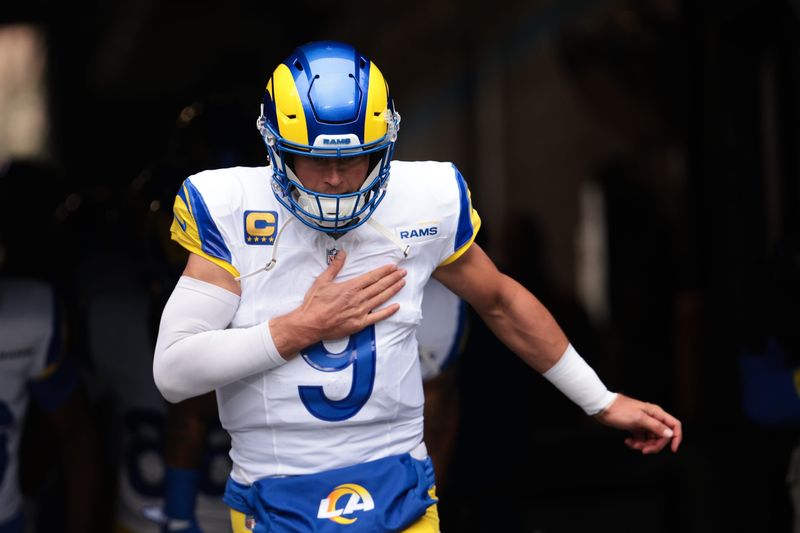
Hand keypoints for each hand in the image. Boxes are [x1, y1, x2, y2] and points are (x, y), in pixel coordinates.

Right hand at [272, 250, 406, 353]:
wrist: (309, 324)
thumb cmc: (314, 304)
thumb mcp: (322, 281)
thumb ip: (334, 267)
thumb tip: (342, 253)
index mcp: (350, 287)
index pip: (372, 277)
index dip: (384, 271)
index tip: (393, 267)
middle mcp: (358, 299)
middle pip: (380, 286)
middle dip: (393, 278)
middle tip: (403, 272)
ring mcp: (360, 312)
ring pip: (381, 299)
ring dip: (393, 290)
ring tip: (402, 283)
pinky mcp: (359, 324)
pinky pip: (377, 317)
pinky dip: (388, 311)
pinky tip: (396, 306)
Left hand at [595, 394, 682, 453]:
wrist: (603, 408)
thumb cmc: (620, 410)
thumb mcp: (639, 419)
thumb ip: (656, 426)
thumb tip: (670, 434)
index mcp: (656, 413)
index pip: (674, 425)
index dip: (677, 438)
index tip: (672, 449)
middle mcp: (653, 418)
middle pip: (663, 436)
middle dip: (654, 446)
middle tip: (643, 450)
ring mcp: (644, 423)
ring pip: (651, 440)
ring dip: (643, 445)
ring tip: (632, 444)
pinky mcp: (636, 427)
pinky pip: (642, 439)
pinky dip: (637, 443)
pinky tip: (628, 441)